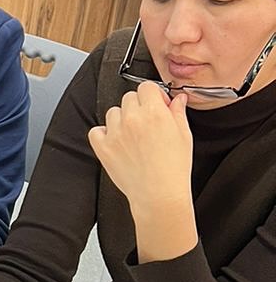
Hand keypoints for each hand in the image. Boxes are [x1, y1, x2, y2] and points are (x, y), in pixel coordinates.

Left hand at [87, 83, 192, 211]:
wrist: (159, 194)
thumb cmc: (174, 168)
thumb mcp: (184, 135)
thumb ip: (178, 112)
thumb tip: (177, 99)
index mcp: (154, 112)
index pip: (146, 87)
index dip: (153, 95)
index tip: (157, 105)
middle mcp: (132, 119)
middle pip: (129, 97)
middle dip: (138, 106)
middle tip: (146, 122)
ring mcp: (115, 133)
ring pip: (113, 112)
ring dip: (121, 119)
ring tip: (132, 135)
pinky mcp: (103, 148)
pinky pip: (96, 131)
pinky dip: (103, 134)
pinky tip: (116, 141)